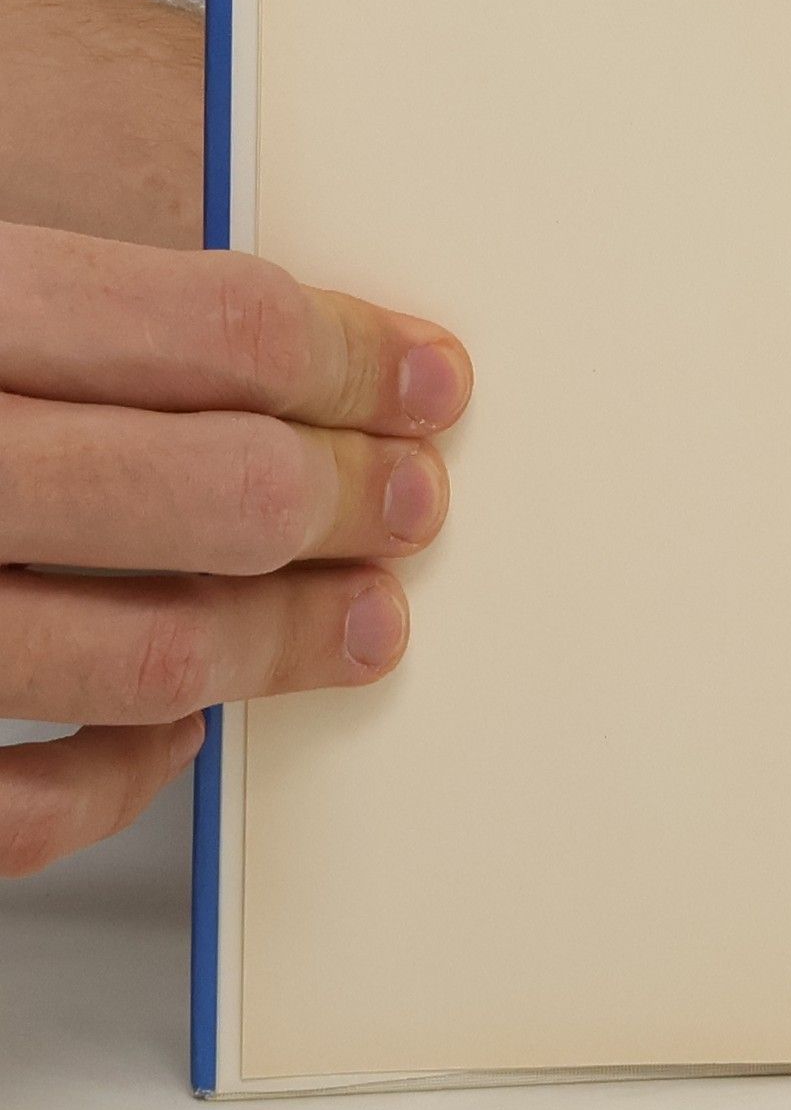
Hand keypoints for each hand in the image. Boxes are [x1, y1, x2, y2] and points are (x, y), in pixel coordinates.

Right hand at [0, 222, 470, 874]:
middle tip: (418, 504)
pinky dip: (124, 775)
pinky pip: (29, 802)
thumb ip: (83, 307)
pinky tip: (177, 729)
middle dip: (354, 500)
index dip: (358, 360)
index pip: (216, 329)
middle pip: (218, 491)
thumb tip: (291, 336)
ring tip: (368, 624)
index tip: (431, 383)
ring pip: (149, 655)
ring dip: (286, 643)